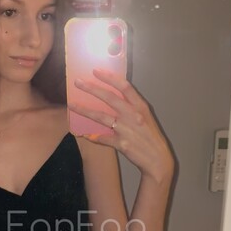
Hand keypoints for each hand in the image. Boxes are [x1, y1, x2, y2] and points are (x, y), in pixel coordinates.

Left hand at [71, 68, 174, 183]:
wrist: (158, 160)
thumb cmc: (150, 137)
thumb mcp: (146, 118)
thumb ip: (131, 107)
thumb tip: (112, 98)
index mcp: (141, 107)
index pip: (124, 87)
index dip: (109, 77)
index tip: (96, 71)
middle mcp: (133, 116)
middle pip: (110, 98)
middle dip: (92, 89)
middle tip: (78, 82)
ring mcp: (127, 130)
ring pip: (101, 117)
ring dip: (85, 111)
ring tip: (72, 105)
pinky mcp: (122, 144)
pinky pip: (103, 138)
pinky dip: (93, 137)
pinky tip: (84, 134)